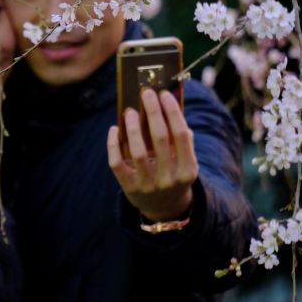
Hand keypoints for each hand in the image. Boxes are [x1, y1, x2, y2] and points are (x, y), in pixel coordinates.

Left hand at [107, 88, 197, 221]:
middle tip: (146, 93)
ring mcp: (148, 185)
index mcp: (188, 170)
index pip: (181, 135)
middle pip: (160, 139)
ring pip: (138, 151)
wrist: (163, 208)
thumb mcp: (184, 162)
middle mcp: (169, 179)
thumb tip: (168, 105)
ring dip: (133, 127)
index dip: (172, 112)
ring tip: (130, 110)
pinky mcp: (129, 188)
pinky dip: (113, 144)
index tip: (163, 93)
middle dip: (153, 112)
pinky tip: (114, 129)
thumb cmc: (173, 173)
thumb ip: (180, 139)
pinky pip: (117, 163)